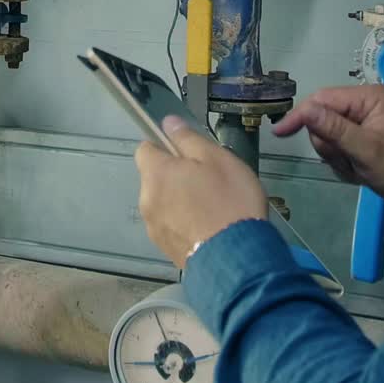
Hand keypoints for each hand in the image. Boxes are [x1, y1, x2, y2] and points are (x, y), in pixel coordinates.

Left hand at [135, 117, 267, 267]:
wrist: (238, 259)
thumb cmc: (229, 201)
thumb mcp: (216, 158)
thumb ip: (188, 138)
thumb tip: (168, 123)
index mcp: (155, 173)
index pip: (145, 149)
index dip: (165, 147)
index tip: (189, 154)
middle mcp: (146, 200)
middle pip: (155, 177)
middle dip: (176, 176)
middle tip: (209, 180)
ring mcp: (154, 228)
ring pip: (163, 203)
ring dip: (180, 201)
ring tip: (212, 208)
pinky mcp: (166, 250)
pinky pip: (172, 226)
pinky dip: (185, 223)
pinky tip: (209, 229)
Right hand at [273, 85, 383, 210]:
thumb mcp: (367, 151)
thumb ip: (334, 129)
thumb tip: (305, 110)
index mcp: (368, 98)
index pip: (322, 99)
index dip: (301, 116)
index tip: (279, 132)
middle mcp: (363, 106)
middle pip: (322, 120)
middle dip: (330, 146)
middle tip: (349, 162)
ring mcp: (361, 124)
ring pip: (327, 138)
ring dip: (338, 158)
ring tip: (359, 170)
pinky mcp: (359, 140)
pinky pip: (336, 150)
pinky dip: (344, 165)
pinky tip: (361, 173)